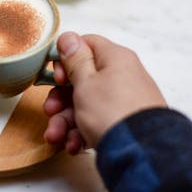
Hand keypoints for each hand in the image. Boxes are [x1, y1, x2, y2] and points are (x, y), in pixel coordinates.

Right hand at [43, 32, 166, 152]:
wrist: (142, 154)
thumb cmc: (113, 114)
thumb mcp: (85, 83)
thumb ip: (75, 59)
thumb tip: (69, 37)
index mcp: (115, 58)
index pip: (86, 45)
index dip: (66, 59)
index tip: (56, 76)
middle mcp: (123, 76)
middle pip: (82, 79)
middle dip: (61, 99)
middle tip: (50, 110)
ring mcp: (125, 100)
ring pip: (86, 104)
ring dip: (66, 120)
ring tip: (57, 137)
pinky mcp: (125, 122)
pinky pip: (98, 121)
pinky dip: (82, 132)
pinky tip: (75, 144)